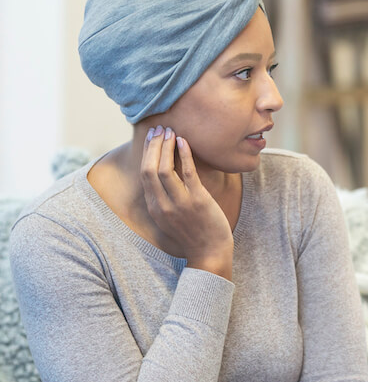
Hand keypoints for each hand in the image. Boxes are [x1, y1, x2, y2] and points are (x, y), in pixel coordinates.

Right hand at [140, 125, 233, 278]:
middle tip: (159, 129)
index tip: (151, 138)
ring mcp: (179, 203)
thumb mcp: (170, 218)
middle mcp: (163, 205)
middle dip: (153, 146)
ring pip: (164, 169)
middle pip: (149, 169)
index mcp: (154, 208)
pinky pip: (187, 173)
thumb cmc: (194, 233)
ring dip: (166, 147)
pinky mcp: (197, 201)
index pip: (144, 175)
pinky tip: (184, 142)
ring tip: (171, 132)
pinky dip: (184, 154)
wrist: (210, 252)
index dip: (146, 153)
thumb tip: (163, 176)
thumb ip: (163, 199)